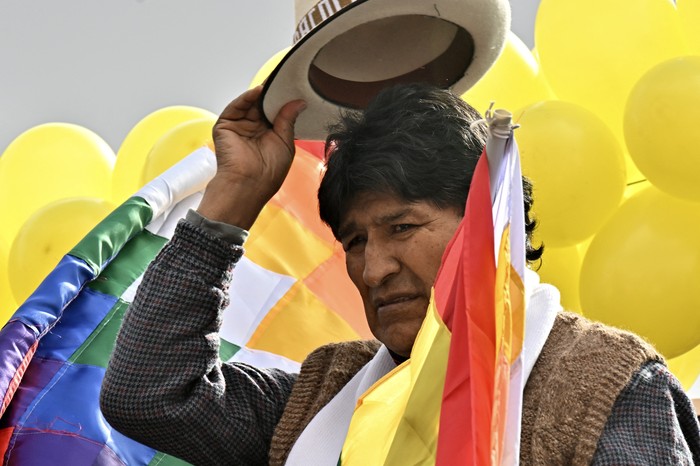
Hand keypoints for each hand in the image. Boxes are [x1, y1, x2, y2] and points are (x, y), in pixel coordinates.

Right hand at [198, 86, 305, 228]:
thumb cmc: (268, 173)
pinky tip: (259, 91)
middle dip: (273, 93)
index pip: (275, 112)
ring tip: (274, 81)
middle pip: (262, 105)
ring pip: (250, 103)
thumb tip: (299, 102)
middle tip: (285, 79)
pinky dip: (247, 97)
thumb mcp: (285, 142)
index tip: (294, 88)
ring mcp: (239, 126)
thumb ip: (288, 120)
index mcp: (268, 135)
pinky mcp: (225, 125)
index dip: (283, 101)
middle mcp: (253, 129)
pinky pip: (236, 106)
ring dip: (261, 92)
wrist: (249, 184)